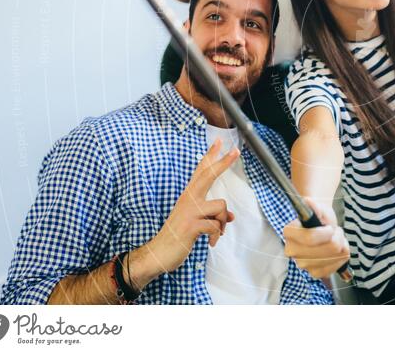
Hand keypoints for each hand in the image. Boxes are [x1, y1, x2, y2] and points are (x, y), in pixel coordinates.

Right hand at [146, 140, 236, 275]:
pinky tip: (210, 242)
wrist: (158, 254)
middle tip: (236, 151)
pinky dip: (216, 236)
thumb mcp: (196, 222)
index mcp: (189, 196)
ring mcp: (189, 211)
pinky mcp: (191, 225)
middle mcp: (188, 199)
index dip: (210, 156)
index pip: (201, 171)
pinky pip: (216, 226)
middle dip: (223, 163)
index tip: (220, 141)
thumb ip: (212, 216)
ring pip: (221, 207)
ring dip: (222, 223)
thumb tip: (231, 217)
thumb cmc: (178, 236)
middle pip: (208, 175)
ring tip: (215, 234)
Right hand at [283, 198, 349, 279]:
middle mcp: (292, 251)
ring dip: (341, 245)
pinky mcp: (314, 273)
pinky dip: (341, 257)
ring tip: (335, 238)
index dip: (326, 233)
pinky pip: (336, 267)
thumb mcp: (319, 207)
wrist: (320, 226)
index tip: (330, 227)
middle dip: (337, 237)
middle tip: (334, 231)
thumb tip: (309, 201)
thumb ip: (314, 205)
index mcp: (289, 233)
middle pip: (327, 249)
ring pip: (334, 257)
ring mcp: (303, 264)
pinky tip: (336, 250)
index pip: (310, 238)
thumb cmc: (318, 216)